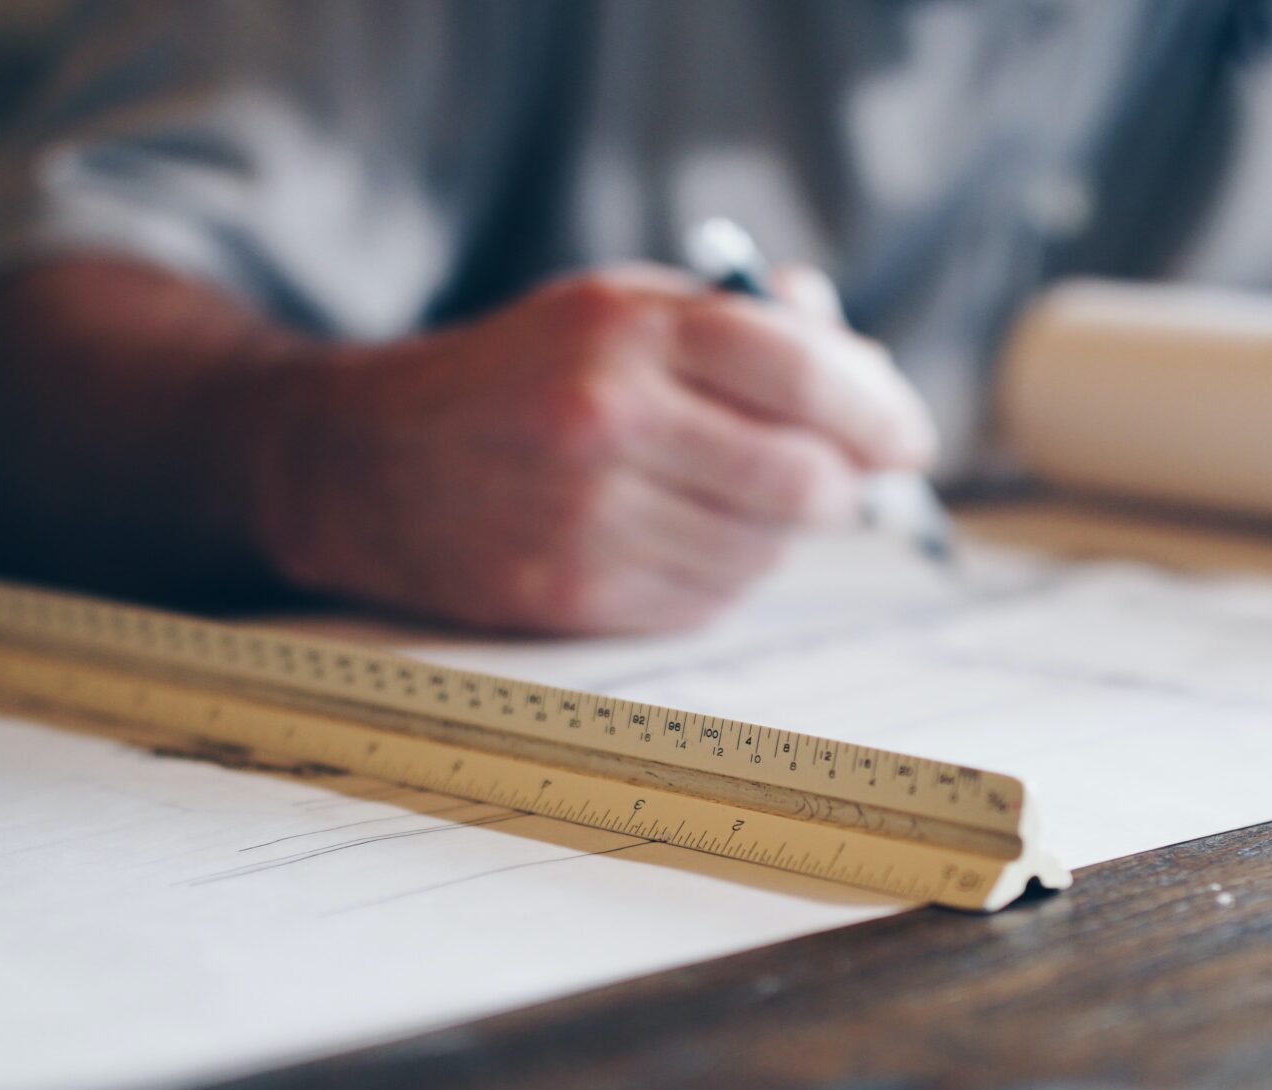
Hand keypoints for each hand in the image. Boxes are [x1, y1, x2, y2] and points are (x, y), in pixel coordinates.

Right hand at [247, 263, 936, 633]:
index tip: (907, 437)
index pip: (804, 373)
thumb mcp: (613, 308)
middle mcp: (609, 422)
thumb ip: (739, 324)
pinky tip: (685, 537)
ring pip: (764, 550)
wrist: (364, 462)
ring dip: (779, 533)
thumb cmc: (514, 377)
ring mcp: (590, 519)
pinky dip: (725, 573)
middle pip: (802, 479)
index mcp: (626, 331)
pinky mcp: (575, 596)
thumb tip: (860, 360)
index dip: (879, 410)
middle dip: (844, 484)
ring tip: (735, 497)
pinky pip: (710, 600)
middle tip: (846, 478)